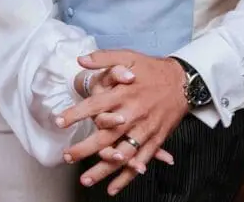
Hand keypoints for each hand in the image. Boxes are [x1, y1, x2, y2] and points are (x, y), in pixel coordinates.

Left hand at [57, 51, 187, 195]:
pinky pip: (140, 161)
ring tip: (85, 178)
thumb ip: (103, 58)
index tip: (58, 122)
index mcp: (124, 94)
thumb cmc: (153, 69)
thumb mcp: (129, 56)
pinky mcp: (156, 139)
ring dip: (103, 168)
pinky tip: (112, 188)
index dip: (75, 114)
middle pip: (106, 135)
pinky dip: (127, 177)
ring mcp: (145, 129)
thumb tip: (80, 59)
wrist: (184, 81)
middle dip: (84, 148)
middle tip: (66, 156)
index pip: (95, 105)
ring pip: (122, 154)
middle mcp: (133, 114)